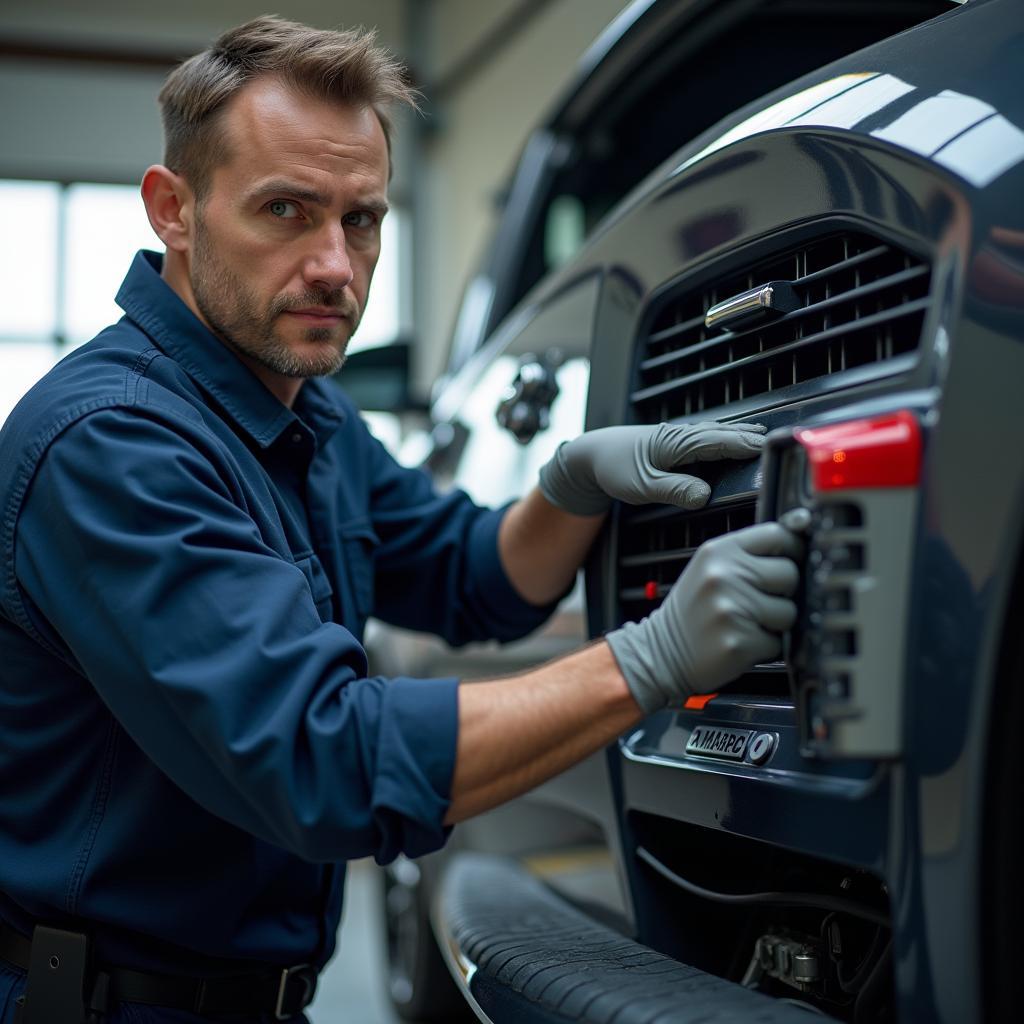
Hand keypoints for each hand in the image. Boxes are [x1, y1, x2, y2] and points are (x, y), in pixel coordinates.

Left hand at [538, 421, 765, 514]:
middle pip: (723, 433)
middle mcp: (680, 435)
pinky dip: (723, 435)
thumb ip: (675, 490)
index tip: (769, 448)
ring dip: (739, 433)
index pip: (720, 442)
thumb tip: (704, 496)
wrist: (591, 454)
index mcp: (677, 443)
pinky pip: (706, 436)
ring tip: (762, 436)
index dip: (745, 444)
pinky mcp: (673, 441)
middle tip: (778, 442)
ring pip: (715, 432)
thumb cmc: (613, 468)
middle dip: (750, 436)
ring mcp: (677, 436)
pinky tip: (730, 439)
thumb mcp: (643, 486)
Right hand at [606, 521, 802, 712]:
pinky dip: (766, 646)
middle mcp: (724, 576)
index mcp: (718, 551)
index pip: (777, 534)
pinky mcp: (739, 642)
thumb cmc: (693, 609)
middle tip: (758, 600)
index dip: (791, 548)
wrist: (661, 652)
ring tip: (747, 622)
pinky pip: (778, 642)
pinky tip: (742, 640)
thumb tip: (801, 530)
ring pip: (789, 612)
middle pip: (790, 573)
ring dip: (776, 622)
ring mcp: (731, 609)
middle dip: (783, 590)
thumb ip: (749, 553)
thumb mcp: (711, 568)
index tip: (789, 560)